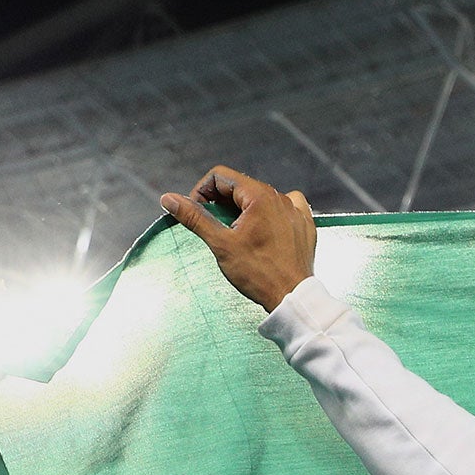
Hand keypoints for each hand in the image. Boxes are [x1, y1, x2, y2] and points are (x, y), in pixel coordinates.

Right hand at [160, 166, 316, 312]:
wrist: (293, 298)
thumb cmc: (258, 273)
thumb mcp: (220, 244)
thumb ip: (194, 217)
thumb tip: (168, 198)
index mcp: (259, 196)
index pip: (220, 176)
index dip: (202, 191)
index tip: (198, 212)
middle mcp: (281, 197)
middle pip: (240, 186)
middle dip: (222, 202)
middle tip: (216, 227)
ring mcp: (296, 210)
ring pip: (261, 197)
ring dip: (244, 209)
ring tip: (239, 233)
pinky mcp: (305, 224)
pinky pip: (286, 207)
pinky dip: (271, 214)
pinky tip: (265, 228)